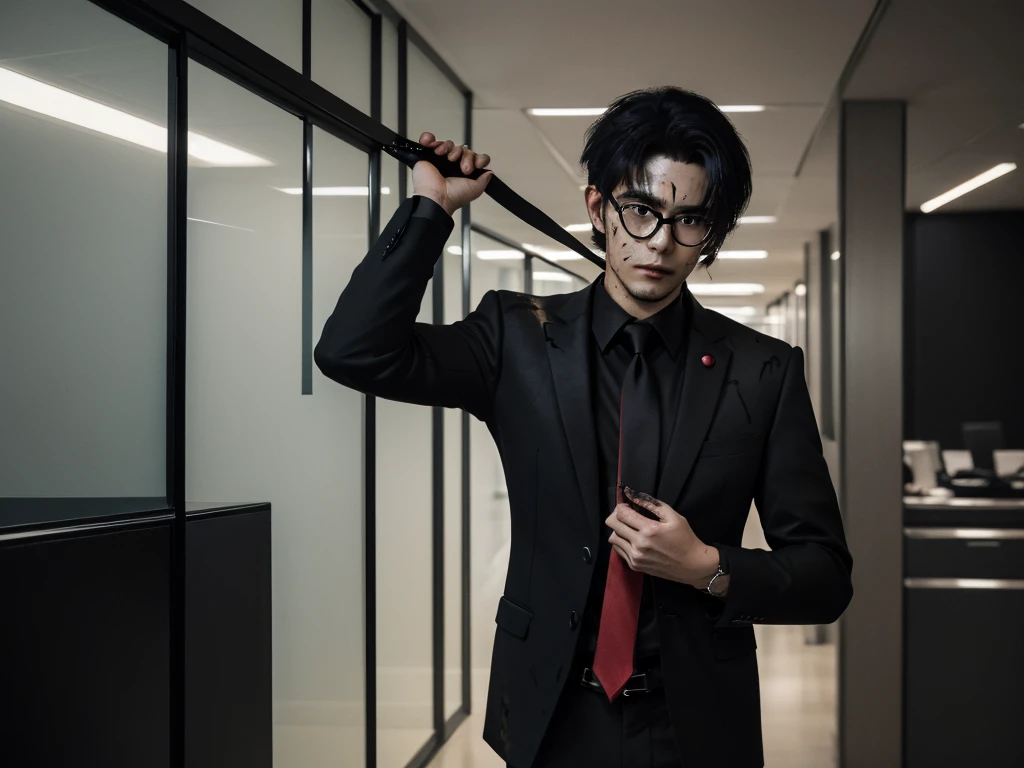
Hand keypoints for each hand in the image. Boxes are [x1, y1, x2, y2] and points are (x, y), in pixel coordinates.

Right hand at [412, 132, 492, 216]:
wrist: (436, 197)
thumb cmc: (453, 196)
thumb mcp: (476, 189)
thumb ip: (484, 180)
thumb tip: (489, 172)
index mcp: (464, 173)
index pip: (475, 158)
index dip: (478, 158)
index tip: (477, 164)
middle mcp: (452, 165)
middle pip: (464, 149)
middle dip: (466, 156)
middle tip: (462, 167)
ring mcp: (440, 159)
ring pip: (449, 144)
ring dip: (450, 148)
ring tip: (447, 158)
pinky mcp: (427, 155)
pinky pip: (428, 140)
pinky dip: (429, 138)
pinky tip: (433, 146)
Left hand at [605, 485, 722, 589]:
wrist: (692, 565)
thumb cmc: (685, 539)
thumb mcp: (673, 517)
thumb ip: (652, 504)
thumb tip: (633, 496)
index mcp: (649, 530)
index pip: (621, 514)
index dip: (621, 507)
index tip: (628, 507)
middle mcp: (639, 544)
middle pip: (612, 524)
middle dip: (617, 516)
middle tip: (626, 515)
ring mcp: (636, 557)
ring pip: (612, 537)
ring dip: (618, 530)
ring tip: (630, 529)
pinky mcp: (635, 565)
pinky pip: (618, 550)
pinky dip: (622, 542)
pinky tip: (633, 540)